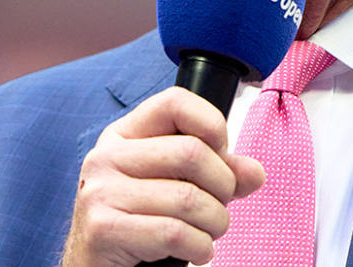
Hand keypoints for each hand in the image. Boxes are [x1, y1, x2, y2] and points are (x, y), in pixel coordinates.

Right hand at [61, 87, 264, 266]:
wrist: (98, 265)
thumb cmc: (142, 219)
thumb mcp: (179, 184)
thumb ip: (221, 172)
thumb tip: (254, 173)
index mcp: (125, 134)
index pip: (175, 102)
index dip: (212, 124)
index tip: (221, 153)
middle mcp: (107, 156)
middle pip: (191, 153)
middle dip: (223, 185)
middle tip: (219, 205)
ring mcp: (100, 191)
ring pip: (187, 199)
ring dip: (215, 222)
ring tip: (208, 233)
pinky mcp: (102, 228)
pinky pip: (172, 233)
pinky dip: (199, 247)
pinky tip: (197, 251)